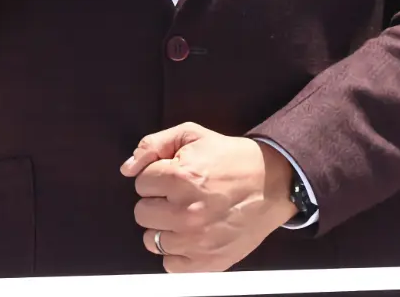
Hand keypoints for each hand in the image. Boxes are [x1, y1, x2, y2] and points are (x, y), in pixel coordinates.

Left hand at [120, 121, 295, 272]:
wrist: (271, 184)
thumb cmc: (231, 158)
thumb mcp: (192, 135)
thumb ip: (154, 145)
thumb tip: (127, 168)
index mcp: (181, 177)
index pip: (141, 183)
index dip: (158, 176)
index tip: (176, 175)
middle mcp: (187, 212)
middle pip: (142, 212)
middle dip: (158, 201)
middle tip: (181, 195)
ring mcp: (197, 240)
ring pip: (152, 239)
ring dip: (165, 227)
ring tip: (187, 214)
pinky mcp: (207, 261)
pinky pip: (170, 264)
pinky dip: (177, 252)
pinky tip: (192, 235)